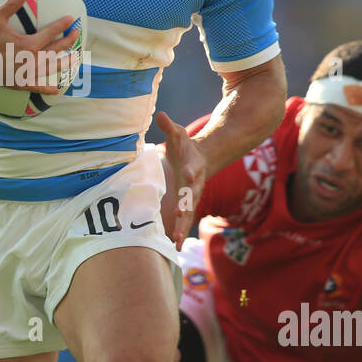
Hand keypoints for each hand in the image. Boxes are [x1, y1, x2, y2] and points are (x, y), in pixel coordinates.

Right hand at [0, 0, 80, 93]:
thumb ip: (11, 4)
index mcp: (27, 44)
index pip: (50, 33)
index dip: (62, 25)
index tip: (71, 19)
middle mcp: (30, 60)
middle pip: (55, 50)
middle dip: (68, 41)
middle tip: (76, 34)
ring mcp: (26, 73)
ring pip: (50, 68)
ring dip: (64, 63)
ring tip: (76, 58)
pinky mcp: (19, 82)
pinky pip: (36, 86)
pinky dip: (46, 89)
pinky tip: (56, 90)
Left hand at [156, 110, 205, 250]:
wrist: (200, 159)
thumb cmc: (185, 146)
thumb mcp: (178, 134)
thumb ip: (169, 127)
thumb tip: (161, 114)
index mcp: (192, 166)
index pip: (191, 167)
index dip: (189, 170)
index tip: (186, 174)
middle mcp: (194, 184)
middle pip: (191, 196)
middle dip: (186, 206)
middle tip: (180, 216)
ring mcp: (192, 197)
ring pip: (188, 214)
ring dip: (183, 228)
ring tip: (178, 242)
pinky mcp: (187, 205)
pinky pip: (184, 222)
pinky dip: (181, 233)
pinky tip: (175, 248)